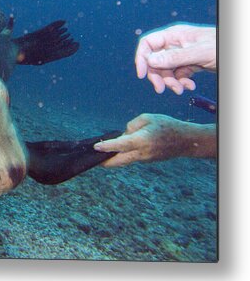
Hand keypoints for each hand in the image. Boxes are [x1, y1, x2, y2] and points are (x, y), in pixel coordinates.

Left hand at [93, 113, 214, 166]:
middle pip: (119, 161)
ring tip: (104, 152)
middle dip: (106, 162)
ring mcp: (144, 159)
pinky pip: (132, 158)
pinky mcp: (147, 160)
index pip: (120, 145)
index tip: (96, 147)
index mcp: (141, 140)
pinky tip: (119, 149)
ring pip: (125, 160)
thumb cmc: (166, 125)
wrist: (185, 141)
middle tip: (95, 161)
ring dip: (114, 158)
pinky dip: (124, 155)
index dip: (106, 147)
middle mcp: (141, 153)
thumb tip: (123, 134)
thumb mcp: (147, 118)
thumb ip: (132, 125)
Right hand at [135, 23, 215, 94]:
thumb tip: (151, 61)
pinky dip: (181, 82)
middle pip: (155, 60)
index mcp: (174, 35)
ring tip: (181, 90)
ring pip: (166, 70)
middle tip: (161, 90)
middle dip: (158, 76)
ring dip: (171, 82)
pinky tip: (190, 85)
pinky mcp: (190, 64)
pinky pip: (178, 75)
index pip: (148, 43)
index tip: (142, 75)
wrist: (239, 55)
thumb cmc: (222, 48)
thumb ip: (174, 57)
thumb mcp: (199, 53)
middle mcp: (175, 43)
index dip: (141, 58)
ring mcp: (182, 54)